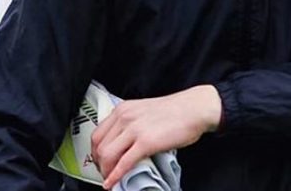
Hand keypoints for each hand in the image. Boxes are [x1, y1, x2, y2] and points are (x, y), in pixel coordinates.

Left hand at [91, 85, 221, 188]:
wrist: (194, 108)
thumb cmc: (175, 111)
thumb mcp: (144, 112)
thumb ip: (130, 124)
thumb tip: (122, 145)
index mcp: (123, 110)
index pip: (97, 134)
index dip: (95, 152)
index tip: (100, 162)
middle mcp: (124, 117)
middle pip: (99, 145)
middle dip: (99, 164)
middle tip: (105, 173)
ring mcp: (134, 129)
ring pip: (107, 155)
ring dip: (106, 171)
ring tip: (110, 179)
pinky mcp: (146, 142)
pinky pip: (124, 163)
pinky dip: (115, 176)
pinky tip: (112, 184)